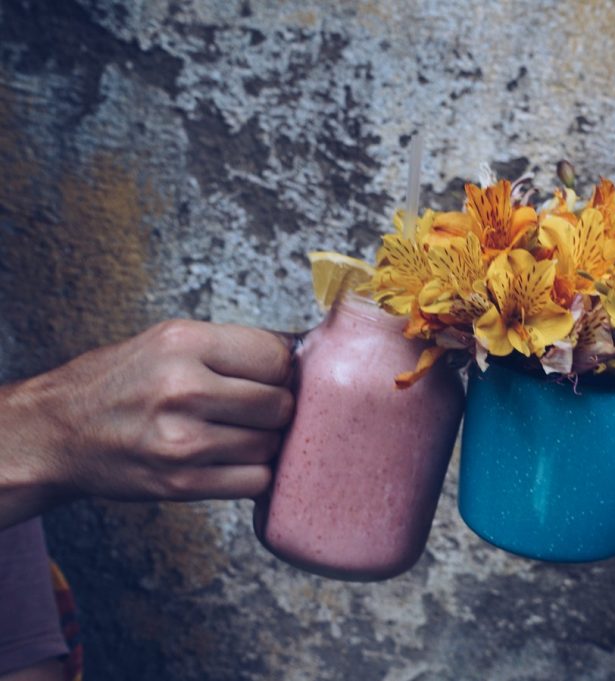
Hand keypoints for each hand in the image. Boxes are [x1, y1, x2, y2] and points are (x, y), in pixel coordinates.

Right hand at [0, 320, 294, 526]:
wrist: (59, 432)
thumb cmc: (123, 382)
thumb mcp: (171, 341)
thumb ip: (235, 347)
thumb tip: (306, 352)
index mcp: (184, 344)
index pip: (278, 356)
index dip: (285, 369)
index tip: (276, 376)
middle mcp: (183, 389)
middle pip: (281, 403)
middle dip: (279, 407)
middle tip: (260, 408)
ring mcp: (183, 441)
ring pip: (271, 445)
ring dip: (266, 442)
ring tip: (241, 432)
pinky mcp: (181, 484)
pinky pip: (255, 481)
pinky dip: (254, 473)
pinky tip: (234, 459)